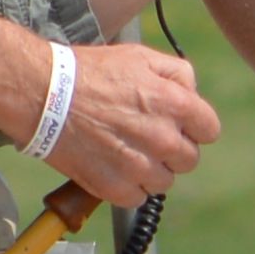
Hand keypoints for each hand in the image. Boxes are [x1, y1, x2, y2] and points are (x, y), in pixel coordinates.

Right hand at [41, 37, 215, 202]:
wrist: (44, 95)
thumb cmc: (89, 72)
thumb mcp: (139, 56)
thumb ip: (177, 72)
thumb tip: (191, 92)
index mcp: (176, 104)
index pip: (210, 130)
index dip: (193, 126)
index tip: (176, 125)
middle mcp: (163, 139)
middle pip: (189, 159)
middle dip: (171, 150)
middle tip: (144, 138)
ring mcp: (140, 167)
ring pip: (163, 182)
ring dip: (150, 171)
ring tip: (124, 153)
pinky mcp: (115, 188)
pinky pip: (137, 198)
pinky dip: (127, 187)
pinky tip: (111, 167)